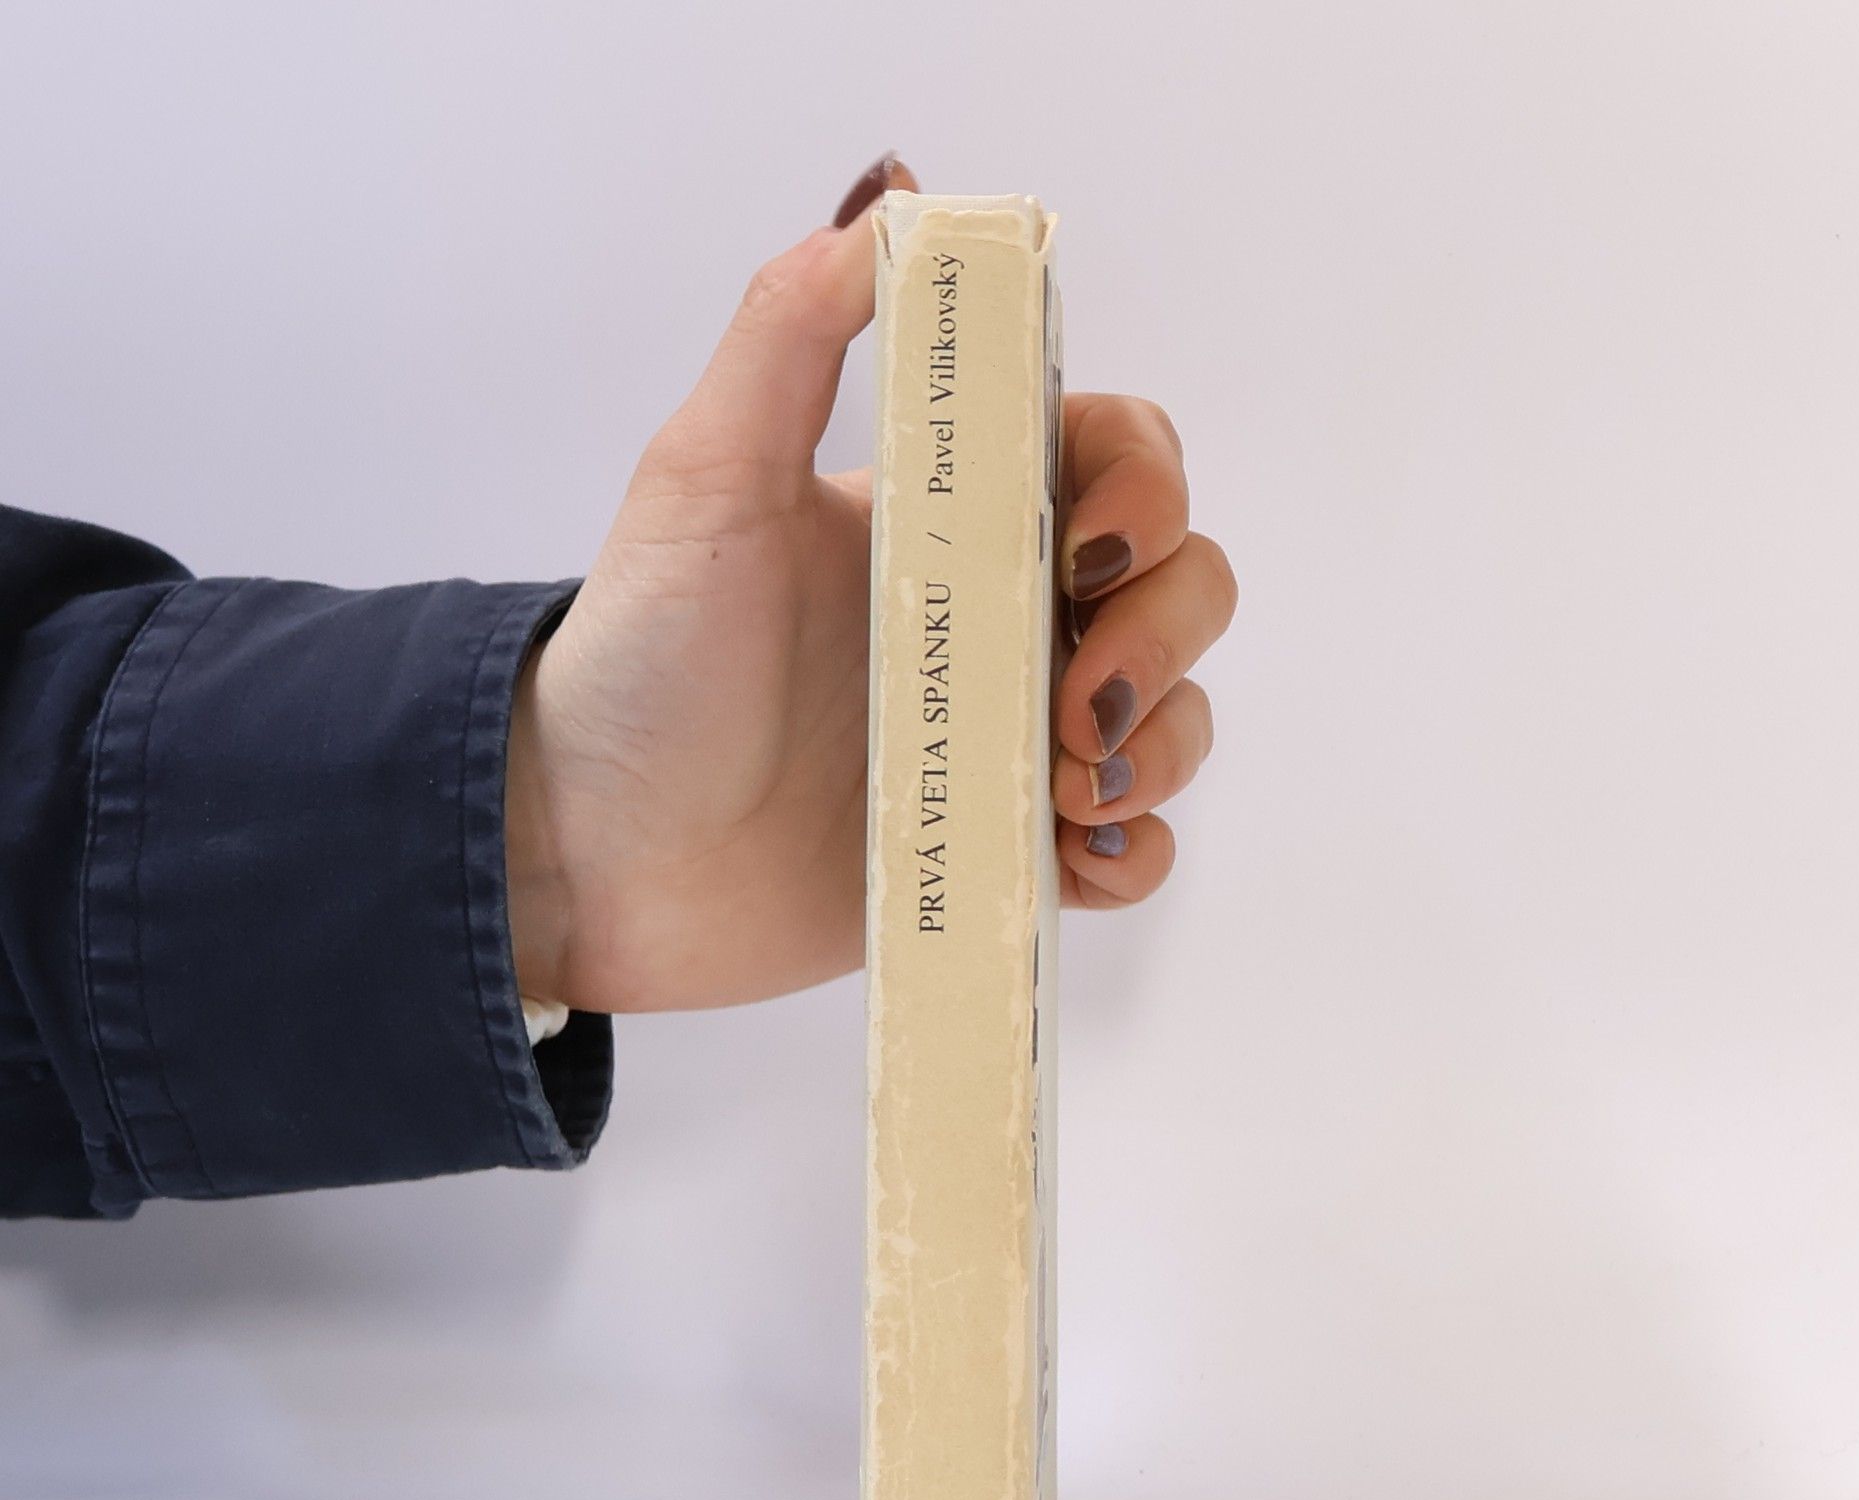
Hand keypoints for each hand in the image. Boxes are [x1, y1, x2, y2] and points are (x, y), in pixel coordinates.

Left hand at [506, 155, 1236, 1013]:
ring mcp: (1006, 740)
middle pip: (1175, 585)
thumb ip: (787, 336)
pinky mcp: (1002, 849)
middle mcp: (996, 621)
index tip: (1090, 547)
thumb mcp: (702, 481)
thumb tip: (889, 200)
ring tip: (1070, 792)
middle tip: (1076, 701)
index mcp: (948, 519)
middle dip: (1164, 631)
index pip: (1113, 459)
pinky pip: (1131, 849)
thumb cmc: (645, 667)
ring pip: (1170, 715)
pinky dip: (1138, 854)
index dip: (1145, 488)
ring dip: (1159, 746)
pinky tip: (1084, 860)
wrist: (603, 859)